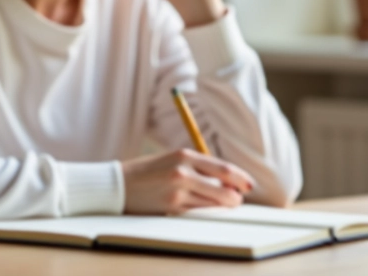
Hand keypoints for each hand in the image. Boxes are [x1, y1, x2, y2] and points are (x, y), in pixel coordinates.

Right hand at [121, 149, 254, 214]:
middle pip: (224, 188)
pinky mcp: (172, 206)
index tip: (249, 184)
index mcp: (184, 155)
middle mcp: (183, 171)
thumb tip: (226, 180)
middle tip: (238, 199)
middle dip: (235, 196)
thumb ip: (197, 167)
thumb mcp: (172, 160)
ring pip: (213, 202)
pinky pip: (198, 211)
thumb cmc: (147, 172)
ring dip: (221, 205)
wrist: (118, 185)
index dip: (240, 178)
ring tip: (222, 203)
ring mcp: (178, 190)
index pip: (223, 168)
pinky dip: (205, 210)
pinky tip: (203, 207)